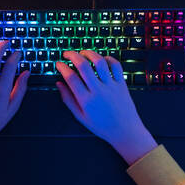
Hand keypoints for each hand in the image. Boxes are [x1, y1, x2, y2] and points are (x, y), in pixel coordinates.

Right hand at [56, 50, 156, 164]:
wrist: (125, 131)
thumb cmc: (102, 126)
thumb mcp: (81, 116)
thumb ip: (68, 99)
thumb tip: (59, 84)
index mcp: (86, 100)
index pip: (70, 78)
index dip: (62, 67)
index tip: (59, 64)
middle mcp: (98, 91)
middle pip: (83, 66)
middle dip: (72, 55)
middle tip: (67, 54)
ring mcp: (111, 86)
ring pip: (99, 62)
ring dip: (89, 53)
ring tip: (83, 53)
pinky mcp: (122, 84)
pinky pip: (115, 65)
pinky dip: (108, 59)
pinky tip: (101, 59)